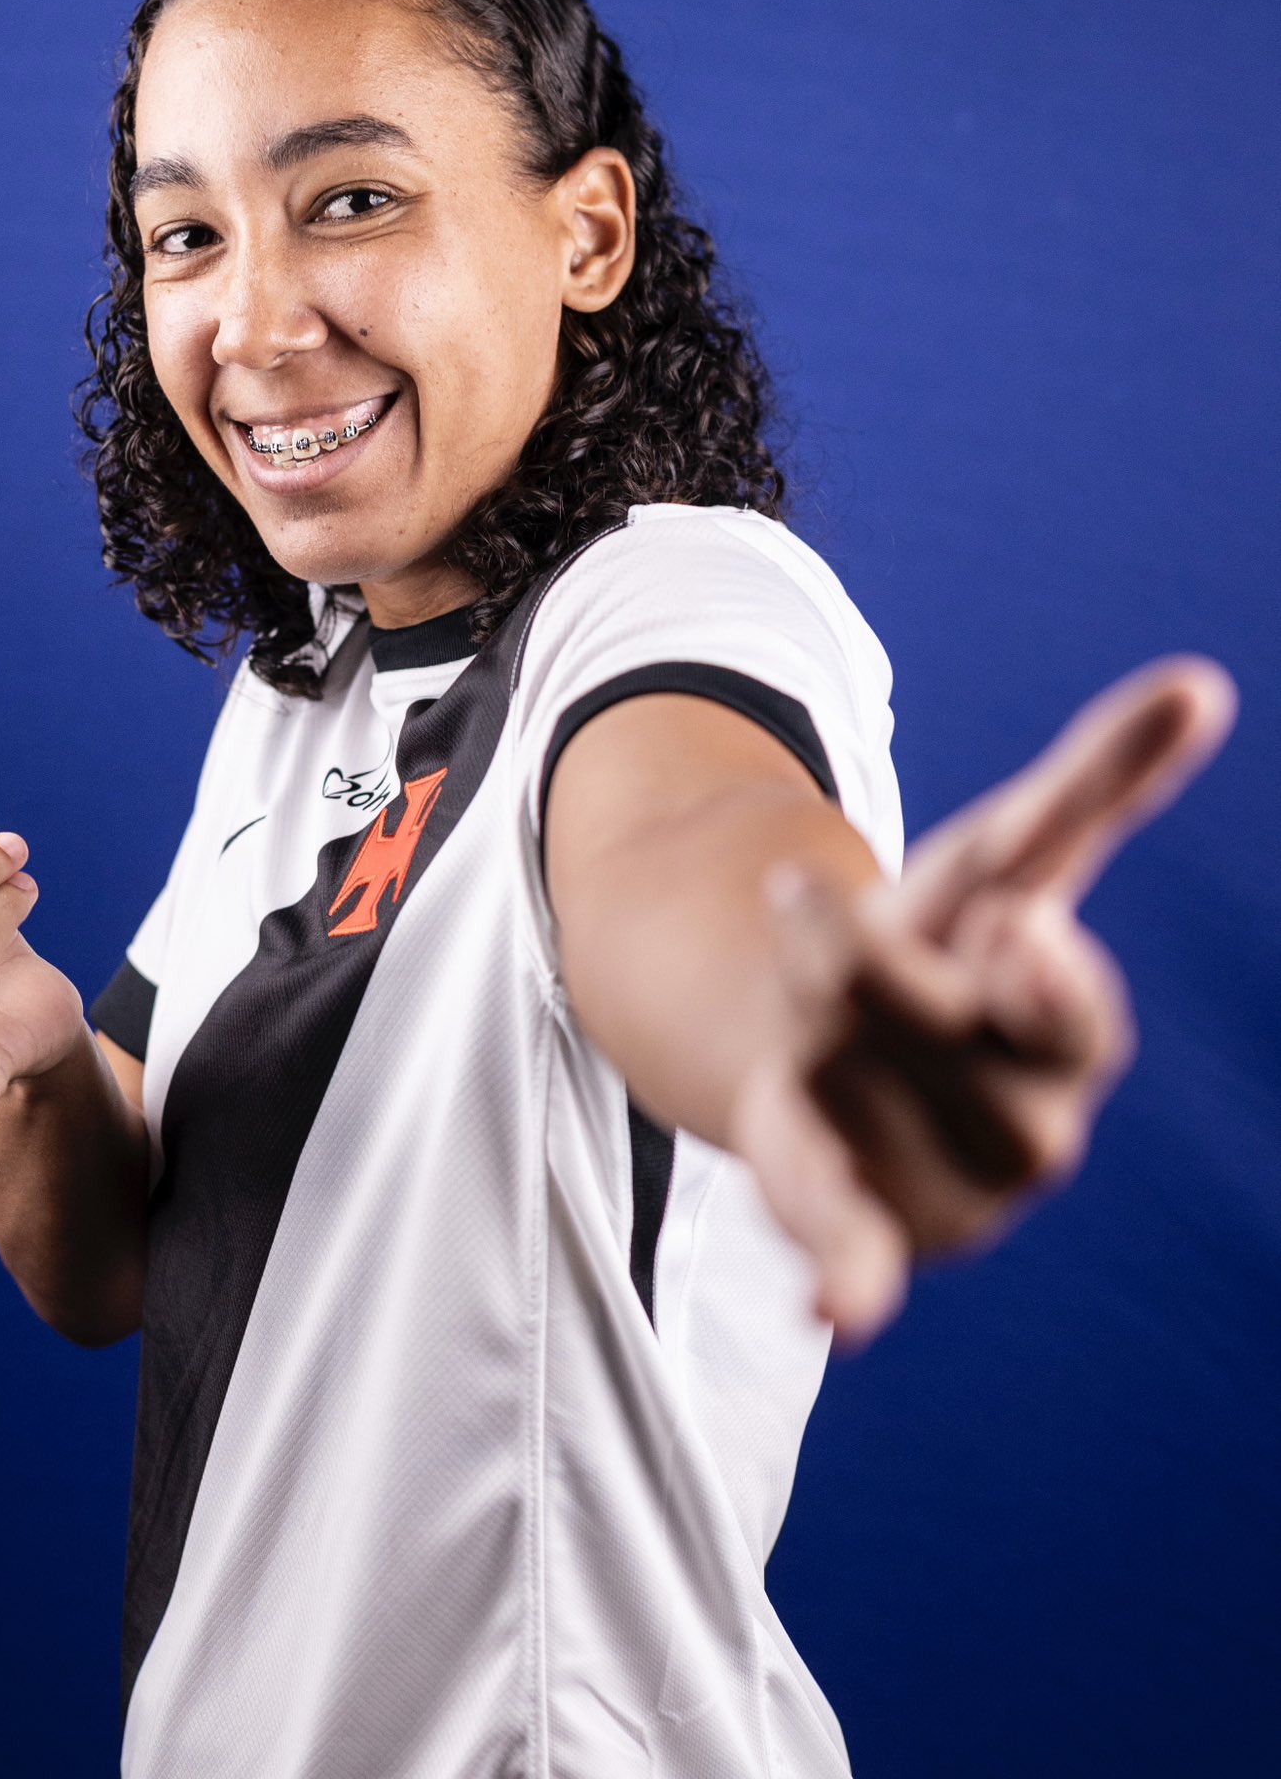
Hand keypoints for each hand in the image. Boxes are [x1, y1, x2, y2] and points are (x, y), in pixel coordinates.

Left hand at [736, 656, 1237, 1346]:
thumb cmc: (945, 949)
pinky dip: (850, 1281)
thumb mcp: (1002, 861)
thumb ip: (1094, 786)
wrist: (857, 1058)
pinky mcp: (848, 1212)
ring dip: (798, 1020)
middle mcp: (1016, 1125)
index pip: (1068, 1013)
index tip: (1009, 923)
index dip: (1042, 978)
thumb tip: (1202, 681)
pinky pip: (852, 1249)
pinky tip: (839, 1319)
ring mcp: (933, 1183)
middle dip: (865, 966)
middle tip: (805, 896)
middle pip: (929, 1038)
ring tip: (798, 999)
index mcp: (1060, 1035)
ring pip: (839, 1078)